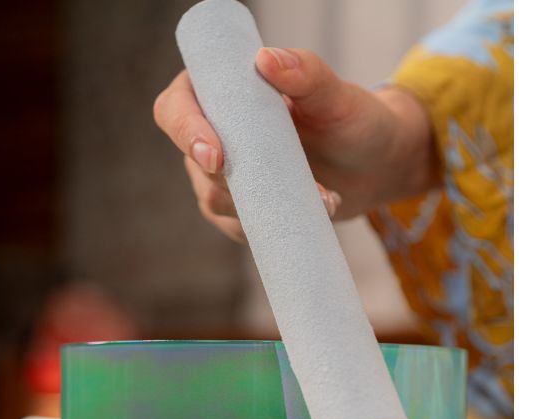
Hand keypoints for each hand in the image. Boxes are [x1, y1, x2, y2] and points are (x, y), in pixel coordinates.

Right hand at [153, 47, 438, 242]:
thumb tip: (265, 60)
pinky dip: (275, 226)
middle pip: (193, 163)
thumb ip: (306, 72)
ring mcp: (223, 178)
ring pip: (215, 201)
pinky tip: (314, 211)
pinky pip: (240, 228)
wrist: (372, 168)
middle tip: (293, 183)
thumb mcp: (336, 95)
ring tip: (323, 195)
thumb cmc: (353, 121)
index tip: (216, 157)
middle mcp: (212, 134)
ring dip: (266, 205)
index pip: (176, 108)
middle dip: (237, 181)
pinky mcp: (240, 212)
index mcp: (221, 91)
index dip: (186, 132)